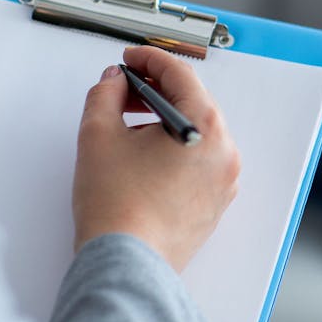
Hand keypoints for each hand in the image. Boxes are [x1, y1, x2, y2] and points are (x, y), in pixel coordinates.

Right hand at [72, 45, 241, 272]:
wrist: (124, 263)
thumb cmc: (117, 208)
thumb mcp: (98, 134)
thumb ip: (105, 93)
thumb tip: (114, 80)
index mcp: (204, 128)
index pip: (180, 74)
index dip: (149, 59)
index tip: (131, 58)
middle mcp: (223, 152)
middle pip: (191, 102)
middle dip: (154, 91)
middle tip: (122, 90)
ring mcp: (222, 181)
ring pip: (194, 133)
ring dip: (163, 120)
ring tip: (127, 126)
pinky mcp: (214, 203)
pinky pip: (197, 161)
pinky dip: (173, 149)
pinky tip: (142, 156)